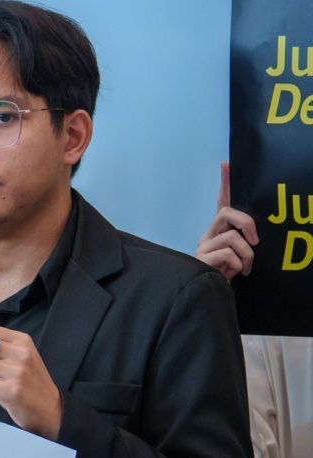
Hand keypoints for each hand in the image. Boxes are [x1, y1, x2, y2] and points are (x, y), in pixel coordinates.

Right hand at [196, 161, 256, 280]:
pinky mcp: (202, 259)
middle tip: (255, 240)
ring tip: (245, 268)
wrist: (210, 294)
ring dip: (247, 255)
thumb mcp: (241, 254)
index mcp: (218, 231)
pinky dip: (239, 265)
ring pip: (232, 237)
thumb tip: (256, 236)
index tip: (225, 164)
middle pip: (226, 212)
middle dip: (246, 222)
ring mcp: (203, 246)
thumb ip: (245, 241)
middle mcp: (208, 235)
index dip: (224, 183)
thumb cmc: (228, 274)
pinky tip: (236, 274)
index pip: (221, 203)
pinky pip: (229, 254)